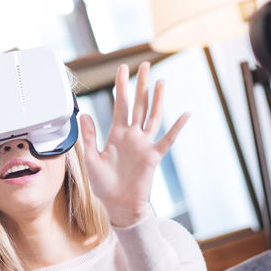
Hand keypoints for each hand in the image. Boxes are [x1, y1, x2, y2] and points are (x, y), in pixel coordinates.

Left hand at [80, 62, 188, 227]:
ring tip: (160, 81)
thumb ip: (89, 137)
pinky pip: (167, 139)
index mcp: (116, 134)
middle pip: (138, 104)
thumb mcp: (91, 159)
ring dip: (156, 99)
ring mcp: (144, 144)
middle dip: (141, 84)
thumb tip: (85, 114)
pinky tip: (185, 114)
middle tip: (144, 65)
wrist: (118, 205)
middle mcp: (132, 135)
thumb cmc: (104, 185)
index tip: (122, 68)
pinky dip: (176, 127)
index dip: (121, 86)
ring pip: (152, 116)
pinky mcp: (153, 156)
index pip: (120, 104)